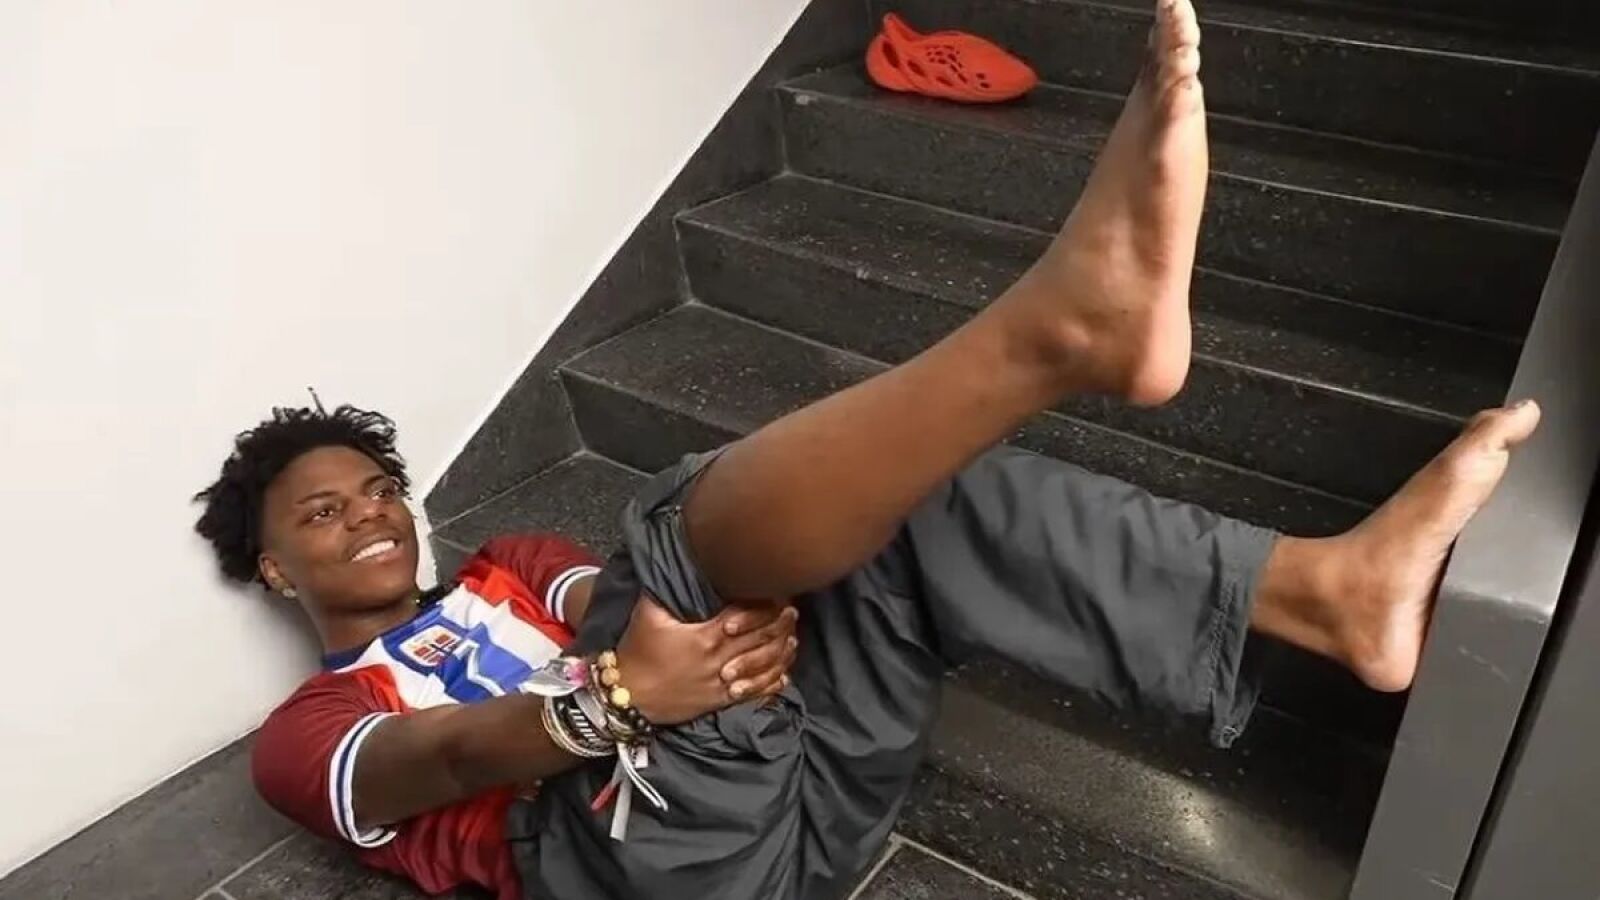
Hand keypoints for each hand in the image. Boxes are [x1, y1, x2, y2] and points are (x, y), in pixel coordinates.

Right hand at [614, 595, 798, 725]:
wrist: (629, 697)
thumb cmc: (638, 654)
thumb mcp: (647, 615)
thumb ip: (664, 591)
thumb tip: (675, 567)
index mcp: (706, 636)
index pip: (745, 616)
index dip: (764, 604)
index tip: (776, 592)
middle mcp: (720, 659)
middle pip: (760, 639)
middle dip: (779, 623)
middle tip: (793, 609)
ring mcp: (723, 683)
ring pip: (762, 666)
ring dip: (781, 650)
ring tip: (793, 636)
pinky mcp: (720, 701)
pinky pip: (754, 692)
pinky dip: (772, 682)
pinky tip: (783, 673)